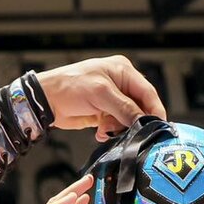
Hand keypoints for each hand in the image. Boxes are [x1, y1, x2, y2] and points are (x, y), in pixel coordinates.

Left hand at [35, 56, 167, 138]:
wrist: (45, 100)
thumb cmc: (69, 86)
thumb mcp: (100, 93)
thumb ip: (124, 107)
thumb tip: (143, 120)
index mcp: (123, 71)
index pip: (147, 91)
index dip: (154, 110)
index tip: (157, 126)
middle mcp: (120, 84)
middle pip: (139, 107)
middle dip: (134, 121)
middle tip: (128, 131)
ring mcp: (111, 99)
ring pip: (128, 119)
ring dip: (119, 127)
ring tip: (106, 129)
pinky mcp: (103, 113)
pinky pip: (115, 125)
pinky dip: (111, 131)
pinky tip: (101, 132)